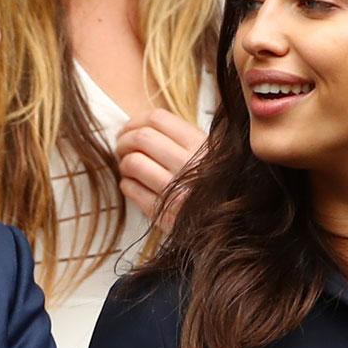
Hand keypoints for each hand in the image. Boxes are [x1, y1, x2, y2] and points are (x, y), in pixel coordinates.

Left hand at [114, 108, 206, 228]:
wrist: (226, 228)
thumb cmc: (213, 189)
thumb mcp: (210, 157)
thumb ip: (183, 140)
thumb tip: (140, 127)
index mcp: (202, 146)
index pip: (158, 119)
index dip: (135, 121)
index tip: (129, 129)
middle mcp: (191, 166)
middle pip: (141, 138)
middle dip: (124, 141)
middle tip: (121, 148)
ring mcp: (177, 191)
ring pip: (133, 163)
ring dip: (123, 163)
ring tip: (128, 168)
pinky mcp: (163, 213)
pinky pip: (131, 189)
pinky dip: (126, 184)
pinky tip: (133, 185)